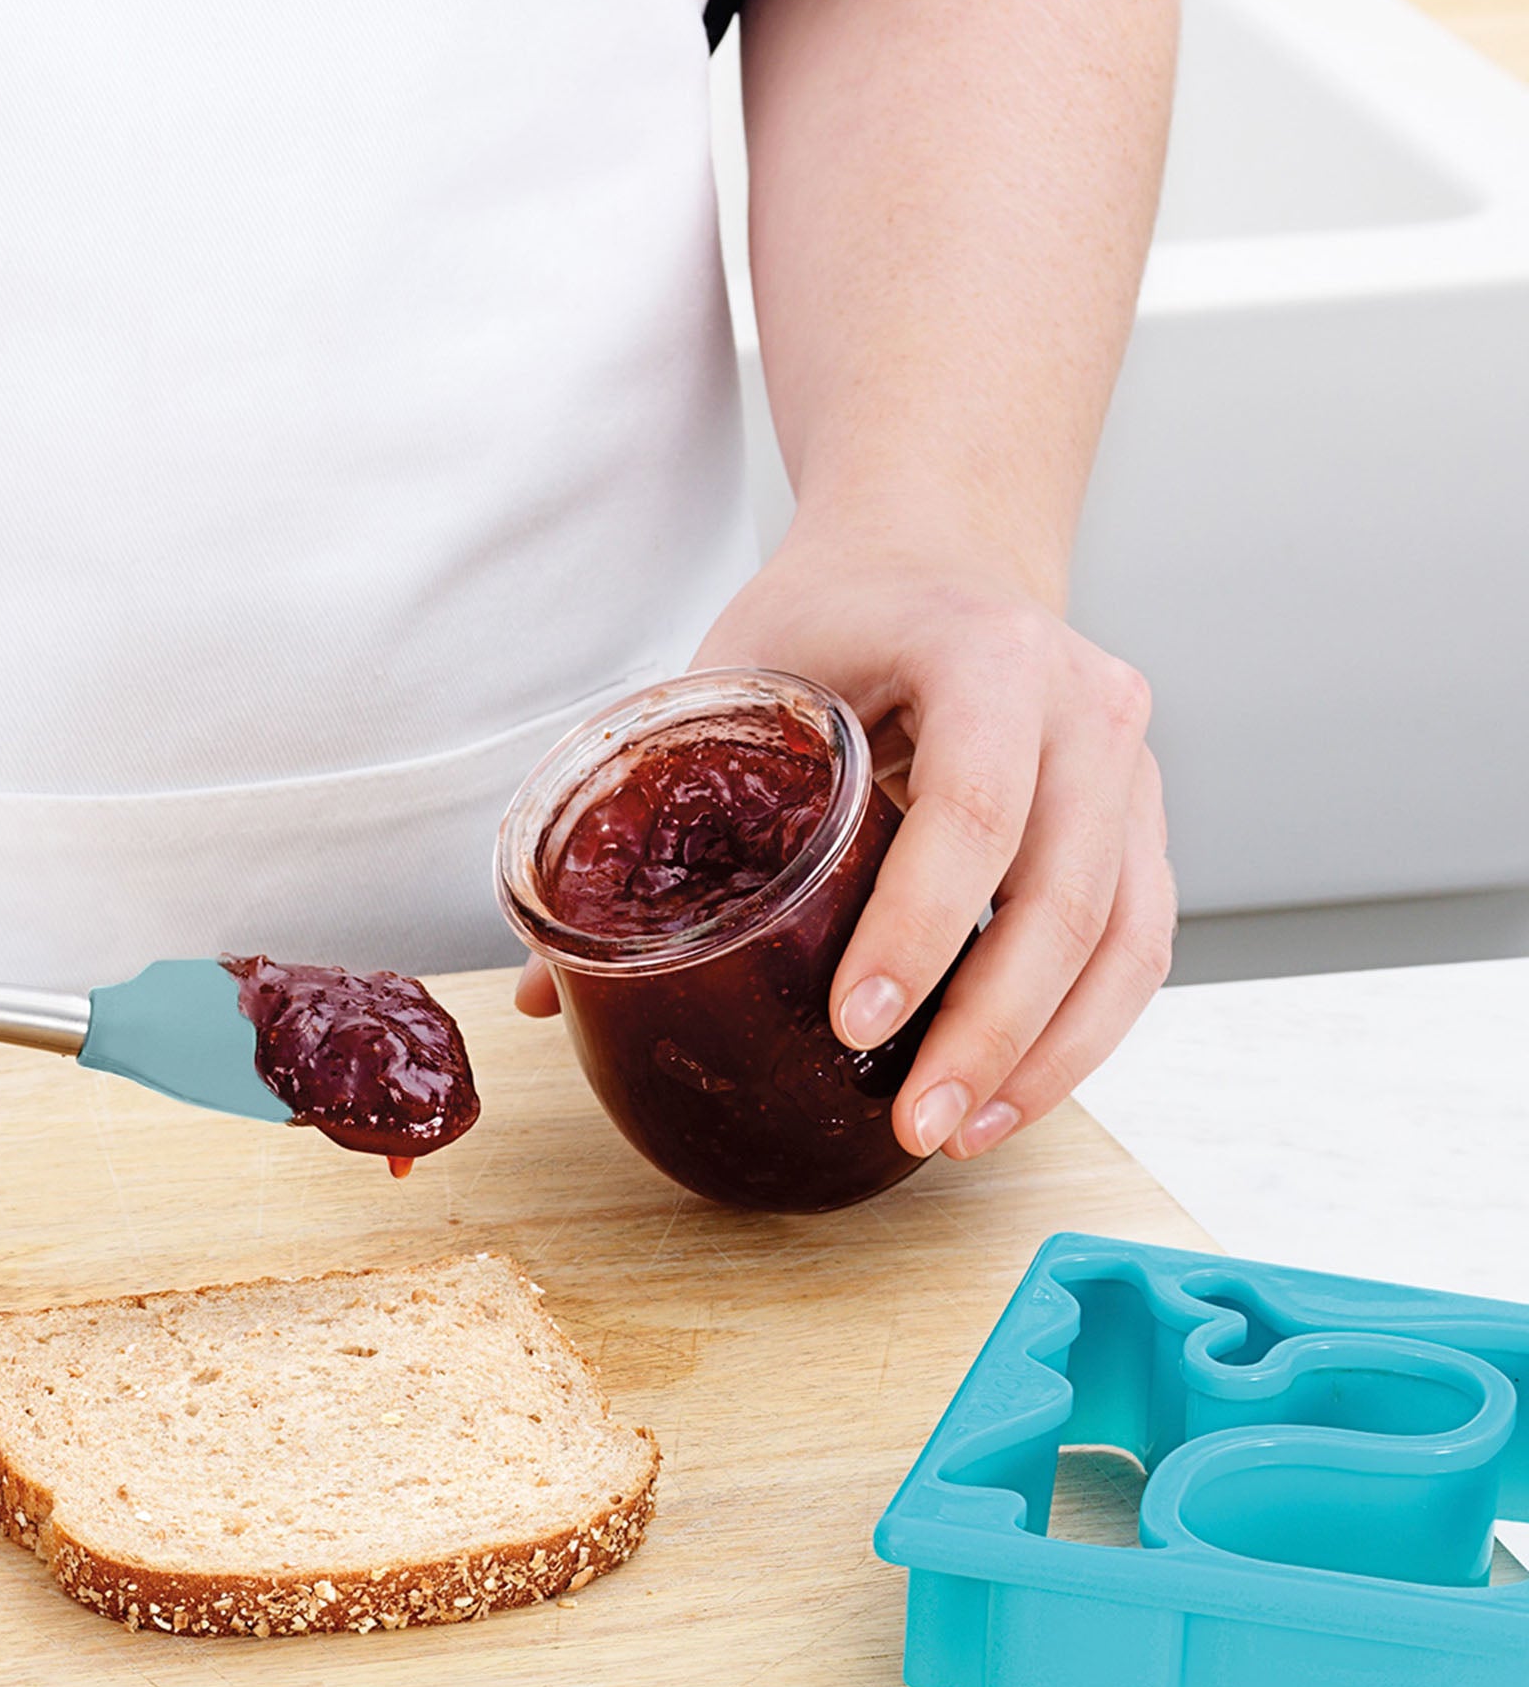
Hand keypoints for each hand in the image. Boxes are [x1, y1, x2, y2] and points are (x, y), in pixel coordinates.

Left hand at [517, 537, 1173, 1159]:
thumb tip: (543, 991)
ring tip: (955, 1136)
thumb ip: (644, 813)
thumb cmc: (829, 615)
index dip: (917, 926)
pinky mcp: (1142, 824)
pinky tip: (1005, 1099)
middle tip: (912, 1122)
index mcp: (986, 652)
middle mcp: (1087, 705)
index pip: (973, 804)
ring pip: (1123, 936)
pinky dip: (1079, 1035)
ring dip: (1046, 1056)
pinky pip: (1137, 946)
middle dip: (990, 1028)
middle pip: (1066, 892)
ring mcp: (1131, 767)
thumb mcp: (731, 673)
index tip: (853, 1020)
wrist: (938, 550)